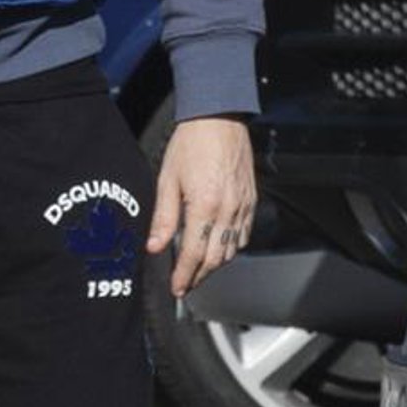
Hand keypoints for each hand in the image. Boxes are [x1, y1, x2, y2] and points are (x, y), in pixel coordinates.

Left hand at [145, 117, 256, 300]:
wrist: (218, 118)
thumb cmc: (191, 144)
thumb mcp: (167, 180)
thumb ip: (163, 217)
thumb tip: (154, 246)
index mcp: (204, 206)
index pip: (194, 254)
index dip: (184, 275)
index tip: (176, 287)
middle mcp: (227, 210)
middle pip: (215, 258)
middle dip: (200, 276)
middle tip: (186, 285)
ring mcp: (243, 206)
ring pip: (232, 249)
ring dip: (215, 264)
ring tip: (199, 270)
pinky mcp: (251, 199)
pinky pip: (244, 233)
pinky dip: (232, 247)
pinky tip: (219, 247)